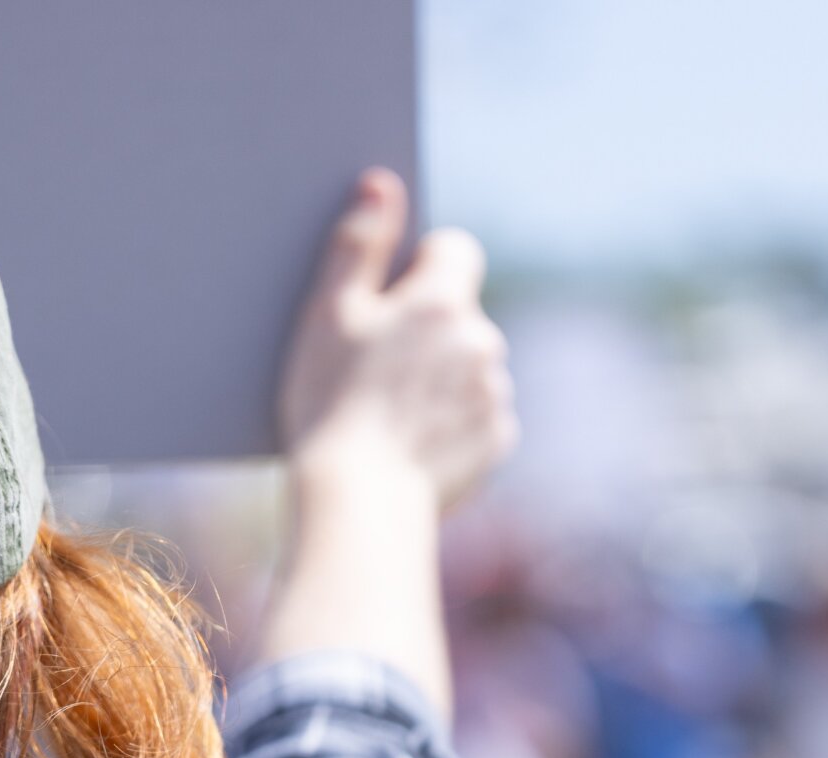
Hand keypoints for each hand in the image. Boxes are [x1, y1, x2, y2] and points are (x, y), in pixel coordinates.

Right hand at [278, 168, 516, 513]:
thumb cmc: (330, 404)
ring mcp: (495, 394)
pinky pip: (478, 417)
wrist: (359, 502)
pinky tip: (410, 443)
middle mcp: (482, 341)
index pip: (456, 248)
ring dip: (441, 377)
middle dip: (428, 329)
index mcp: (441, 301)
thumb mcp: (330, 316)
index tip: (390, 295)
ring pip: (470, 366)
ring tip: (388, 411)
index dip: (422, 265)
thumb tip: (382, 184)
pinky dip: (451, 424)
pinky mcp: (498, 443)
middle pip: (461, 314)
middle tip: (375, 365)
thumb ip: (359, 245)